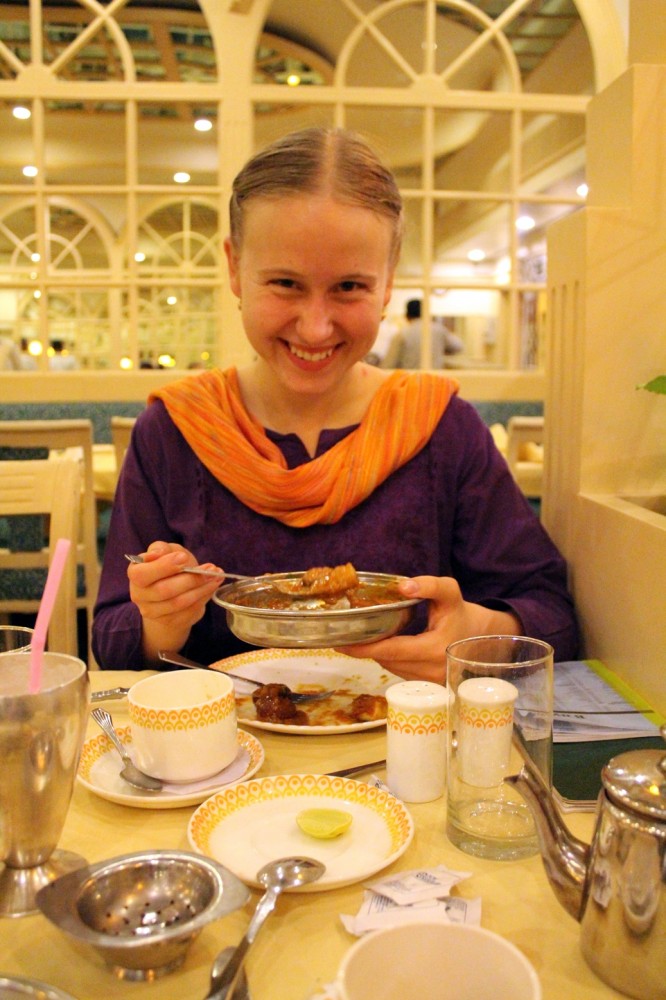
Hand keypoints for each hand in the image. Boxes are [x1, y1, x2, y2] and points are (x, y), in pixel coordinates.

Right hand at [126, 541, 223, 662]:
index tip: (183, 557)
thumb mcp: (166, 551)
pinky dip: (203, 598)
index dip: (163, 566)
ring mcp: (153, 612)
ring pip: (179, 603)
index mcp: (135, 574)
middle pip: (164, 590)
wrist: (171, 593)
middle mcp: (139, 595)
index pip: (142, 574)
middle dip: (190, 579)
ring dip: (201, 589)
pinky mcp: (170, 622)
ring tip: (216, 577)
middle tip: (210, 569)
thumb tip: (158, 553)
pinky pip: (189, 611)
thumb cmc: (169, 568)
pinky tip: (212, 587)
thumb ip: (161, 549)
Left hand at [338, 575, 520, 683]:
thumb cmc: (462, 613)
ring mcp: (430, 682)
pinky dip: (389, 660)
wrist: (483, 638)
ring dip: (377, 655)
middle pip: (388, 661)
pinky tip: (380, 647)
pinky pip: (401, 673)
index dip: (364, 648)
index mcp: (435, 649)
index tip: (341, 643)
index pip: (391, 651)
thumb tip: (402, 586)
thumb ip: (429, 585)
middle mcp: (431, 671)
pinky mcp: (428, 686)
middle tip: (344, 636)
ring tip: (359, 639)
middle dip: (366, 649)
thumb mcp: (450, 592)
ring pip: (392, 668)